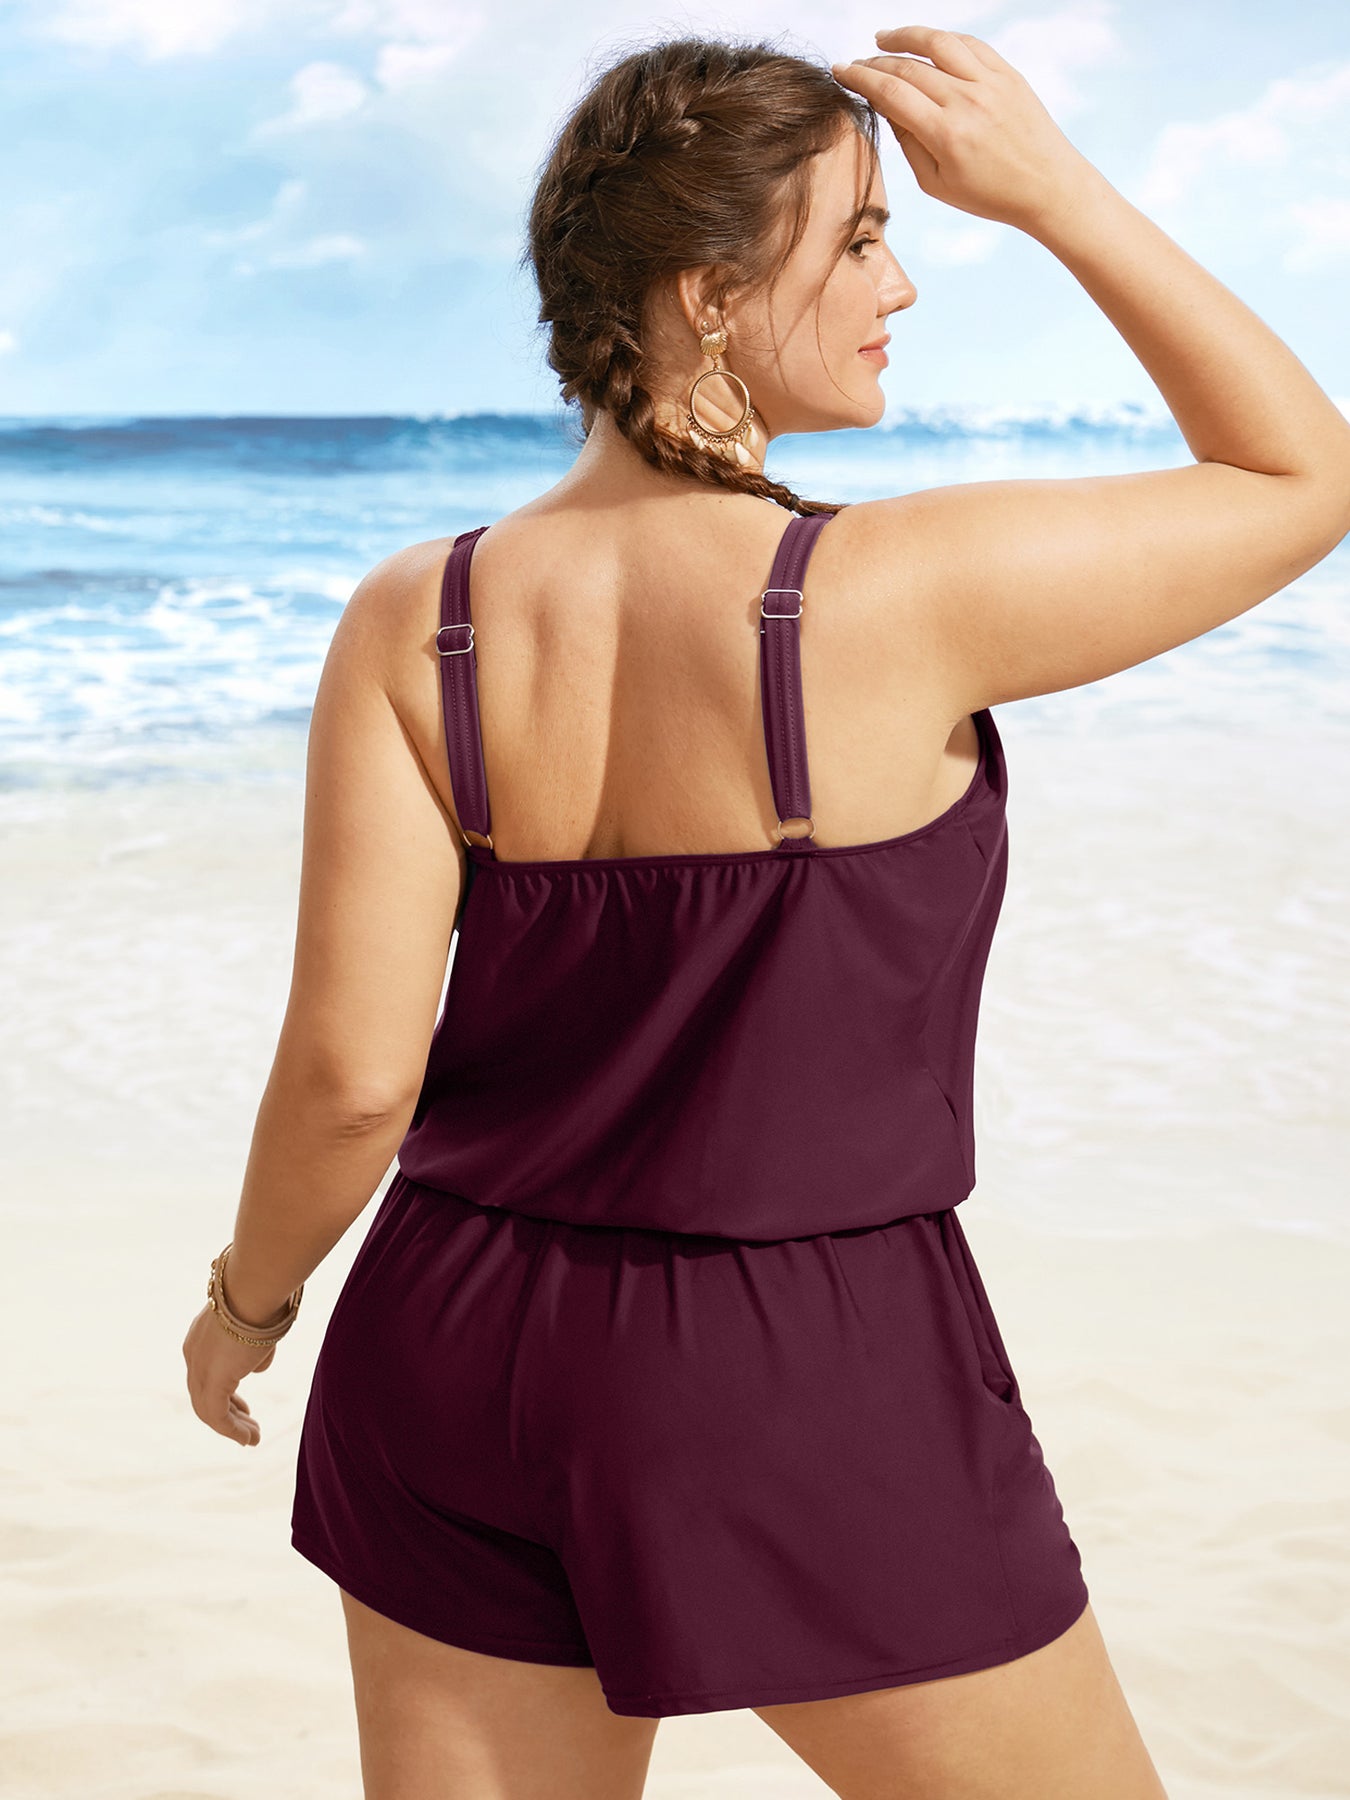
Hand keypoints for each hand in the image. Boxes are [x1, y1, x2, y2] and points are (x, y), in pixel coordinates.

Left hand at [182, 1303, 277, 1446]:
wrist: (255, 1287)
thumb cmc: (263, 1296)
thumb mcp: (259, 1325)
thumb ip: (256, 1347)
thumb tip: (258, 1367)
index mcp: (201, 1336)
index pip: (207, 1372)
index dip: (225, 1390)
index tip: (242, 1405)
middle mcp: (193, 1354)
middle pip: (204, 1393)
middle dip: (228, 1411)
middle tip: (247, 1424)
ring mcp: (198, 1369)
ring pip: (208, 1409)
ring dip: (232, 1426)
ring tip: (252, 1438)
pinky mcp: (210, 1383)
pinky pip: (217, 1417)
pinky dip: (232, 1430)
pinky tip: (249, 1438)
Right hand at [831, 26, 1097, 235]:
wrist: (1048, 186)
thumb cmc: (991, 195)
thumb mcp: (938, 184)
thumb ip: (909, 143)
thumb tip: (886, 107)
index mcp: (946, 134)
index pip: (891, 93)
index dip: (860, 78)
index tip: (841, 72)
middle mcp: (967, 101)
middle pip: (908, 67)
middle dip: (875, 62)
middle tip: (857, 64)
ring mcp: (990, 82)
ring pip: (938, 43)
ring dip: (905, 37)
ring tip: (883, 39)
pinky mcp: (1007, 74)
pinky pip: (969, 44)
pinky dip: (942, 40)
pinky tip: (926, 44)